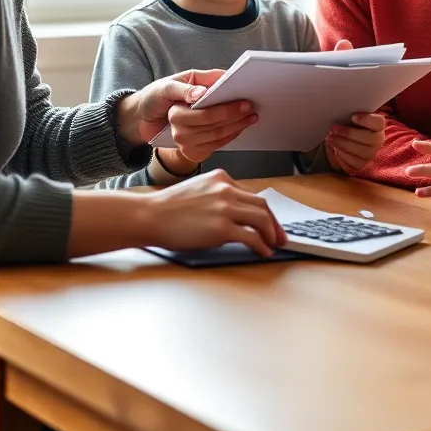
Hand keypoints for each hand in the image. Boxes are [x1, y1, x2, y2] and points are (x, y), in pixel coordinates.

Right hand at [116, 70, 256, 159]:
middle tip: (251, 106)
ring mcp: (185, 145)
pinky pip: (216, 145)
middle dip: (236, 117)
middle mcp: (179, 132)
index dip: (227, 108)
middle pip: (214, 126)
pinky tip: (239, 126)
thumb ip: (198, 79)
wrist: (149, 119)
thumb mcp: (175, 82)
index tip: (243, 100)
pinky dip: (231, 135)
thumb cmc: (163, 96)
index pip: (206, 113)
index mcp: (175, 113)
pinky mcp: (192, 153)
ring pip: (218, 137)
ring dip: (237, 126)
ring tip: (251, 116)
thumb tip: (222, 76)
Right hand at [149, 169, 287, 256]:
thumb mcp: (198, 190)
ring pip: (261, 219)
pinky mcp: (222, 227)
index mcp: (221, 178)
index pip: (251, 194)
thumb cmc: (168, 208)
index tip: (270, 222)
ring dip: (271, 234)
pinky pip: (251, 237)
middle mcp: (226, 189)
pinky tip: (263, 252)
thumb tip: (234, 216)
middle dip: (274, 223)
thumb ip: (217, 197)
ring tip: (274, 245)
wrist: (150, 215)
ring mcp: (225, 208)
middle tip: (280, 236)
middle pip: (262, 205)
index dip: (264, 211)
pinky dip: (261, 245)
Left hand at [326, 113, 384, 174]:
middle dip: (349, 133)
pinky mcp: (361, 165)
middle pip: (369, 139)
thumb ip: (349, 113)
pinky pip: (354, 163)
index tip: (353, 117)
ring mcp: (370, 155)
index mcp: (378, 126)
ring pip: (361, 152)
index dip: (367, 120)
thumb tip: (339, 110)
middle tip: (334, 128)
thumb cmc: (348, 126)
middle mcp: (377, 141)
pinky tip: (335, 148)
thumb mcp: (349, 117)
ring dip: (343, 144)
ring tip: (331, 138)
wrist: (344, 142)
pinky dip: (342, 155)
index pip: (378, 122)